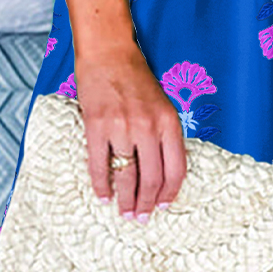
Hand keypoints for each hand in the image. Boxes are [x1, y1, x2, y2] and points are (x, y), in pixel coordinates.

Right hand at [74, 44, 186, 219]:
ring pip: (126, 175)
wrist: (109, 53)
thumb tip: (162, 171)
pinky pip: (99, 164)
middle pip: (151, 178)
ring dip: (125, 199)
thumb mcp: (163, 104)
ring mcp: (121, 128)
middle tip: (141, 218)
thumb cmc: (136, 78)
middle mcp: (148, 127)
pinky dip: (101, 184)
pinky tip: (103, 196)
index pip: (176, 169)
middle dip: (146, 203)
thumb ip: (165, 134)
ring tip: (124, 213)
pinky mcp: (96, 126)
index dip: (170, 192)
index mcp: (169, 122)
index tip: (163, 206)